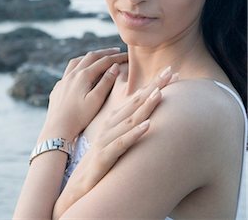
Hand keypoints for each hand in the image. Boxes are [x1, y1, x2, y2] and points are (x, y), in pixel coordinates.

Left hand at [39, 48, 127, 141]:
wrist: (57, 128)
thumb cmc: (79, 117)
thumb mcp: (96, 100)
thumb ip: (106, 82)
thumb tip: (114, 67)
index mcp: (83, 76)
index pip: (104, 61)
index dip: (117, 57)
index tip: (127, 55)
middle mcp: (72, 74)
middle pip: (90, 57)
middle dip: (104, 53)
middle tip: (116, 51)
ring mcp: (63, 80)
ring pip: (77, 61)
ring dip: (90, 57)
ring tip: (99, 56)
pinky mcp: (59, 87)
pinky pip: (69, 70)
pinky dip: (79, 65)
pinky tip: (81, 71)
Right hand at [52, 67, 176, 219]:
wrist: (81, 182)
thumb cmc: (103, 158)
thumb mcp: (117, 138)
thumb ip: (130, 124)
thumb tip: (149, 114)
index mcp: (116, 119)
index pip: (137, 97)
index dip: (154, 84)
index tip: (171, 72)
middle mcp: (112, 124)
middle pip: (135, 102)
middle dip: (154, 86)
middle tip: (170, 71)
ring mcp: (108, 138)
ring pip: (129, 119)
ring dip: (145, 106)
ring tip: (159, 93)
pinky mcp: (106, 155)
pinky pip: (122, 143)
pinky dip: (135, 134)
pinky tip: (147, 126)